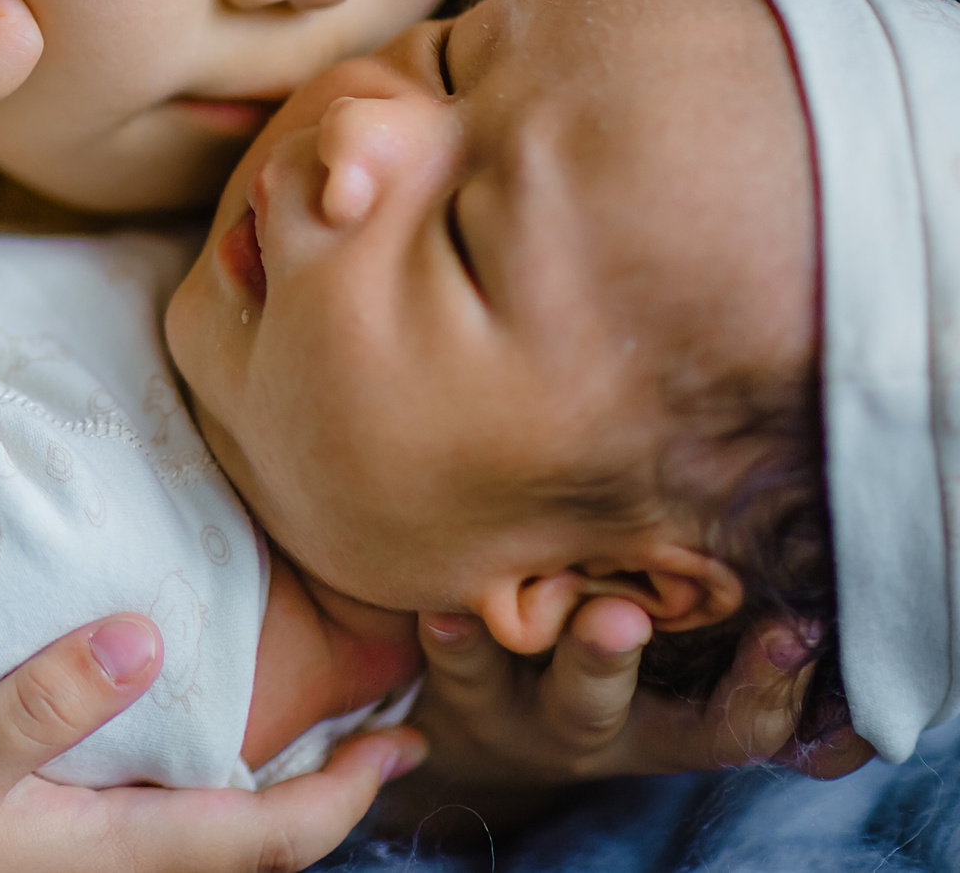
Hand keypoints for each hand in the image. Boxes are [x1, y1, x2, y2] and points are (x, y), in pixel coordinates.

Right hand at [0, 615, 425, 872]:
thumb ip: (51, 698)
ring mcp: (88, 868)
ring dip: (279, 794)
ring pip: (217, 840)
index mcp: (121, 849)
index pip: (274, 834)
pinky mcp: (54, 855)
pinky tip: (193, 750)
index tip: (408, 742)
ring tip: (317, 734)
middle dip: (336, 793)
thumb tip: (149, 634)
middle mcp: (121, 869)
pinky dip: (215, 792)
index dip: (350, 791)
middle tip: (391, 734)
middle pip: (262, 844)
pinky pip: (168, 830)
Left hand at [407, 601, 875, 788]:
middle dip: (614, 659)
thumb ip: (715, 609)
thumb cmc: (600, 655)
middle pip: (606, 705)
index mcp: (667, 725)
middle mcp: (595, 726)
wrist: (481, 719)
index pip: (736, 725)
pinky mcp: (458, 687)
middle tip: (624, 615)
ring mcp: (520, 711)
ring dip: (524, 647)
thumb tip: (807, 526)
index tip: (794, 629)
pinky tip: (443, 608)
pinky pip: (454, 666)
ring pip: (521, 683)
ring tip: (532, 601)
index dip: (768, 686)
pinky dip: (451, 638)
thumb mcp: (673, 660)